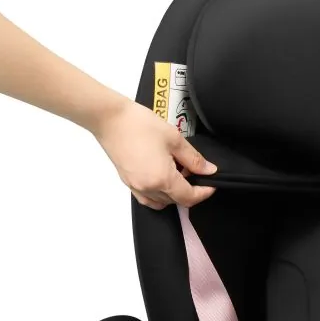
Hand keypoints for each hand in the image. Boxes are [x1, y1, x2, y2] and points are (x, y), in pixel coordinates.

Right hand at [93, 100, 216, 209]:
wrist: (109, 118)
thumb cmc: (139, 124)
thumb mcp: (174, 139)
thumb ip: (194, 158)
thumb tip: (208, 170)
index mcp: (162, 179)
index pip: (189, 197)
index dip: (204, 193)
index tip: (211, 184)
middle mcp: (148, 188)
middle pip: (177, 201)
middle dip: (190, 190)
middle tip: (193, 170)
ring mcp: (136, 187)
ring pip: (163, 202)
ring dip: (174, 193)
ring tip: (177, 172)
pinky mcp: (128, 182)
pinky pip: (148, 198)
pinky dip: (159, 194)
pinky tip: (162, 177)